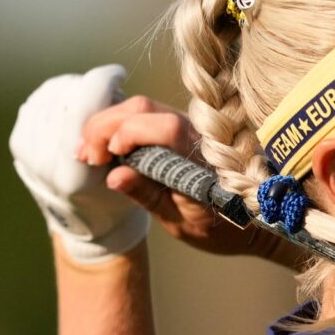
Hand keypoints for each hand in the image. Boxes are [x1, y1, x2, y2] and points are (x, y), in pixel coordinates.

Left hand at [10, 65, 149, 263]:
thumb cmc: (121, 198)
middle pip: (66, 97)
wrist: (86, 223)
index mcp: (73, 174)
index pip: (81, 109)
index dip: (102, 81)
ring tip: (94, 98)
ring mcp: (27, 153)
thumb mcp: (137, 178)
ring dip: (75, 88)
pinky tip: (74, 101)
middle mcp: (44, 164)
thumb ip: (135, 142)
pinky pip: (37, 101)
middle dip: (91, 86)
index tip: (120, 75)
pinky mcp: (19, 144)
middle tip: (110, 92)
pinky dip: (58, 94)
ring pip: (50, 96)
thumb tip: (123, 98)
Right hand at [77, 94, 257, 255]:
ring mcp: (188, 126)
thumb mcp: (180, 221)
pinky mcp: (179, 128)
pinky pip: (144, 115)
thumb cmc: (217, 227)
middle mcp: (196, 132)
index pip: (166, 127)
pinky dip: (118, 126)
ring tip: (89, 154)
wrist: (249, 221)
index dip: (130, 134)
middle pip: (143, 107)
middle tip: (86, 156)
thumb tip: (114, 175)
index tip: (105, 158)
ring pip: (141, 106)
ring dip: (108, 124)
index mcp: (200, 157)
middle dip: (105, 126)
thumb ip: (148, 195)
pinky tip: (103, 148)